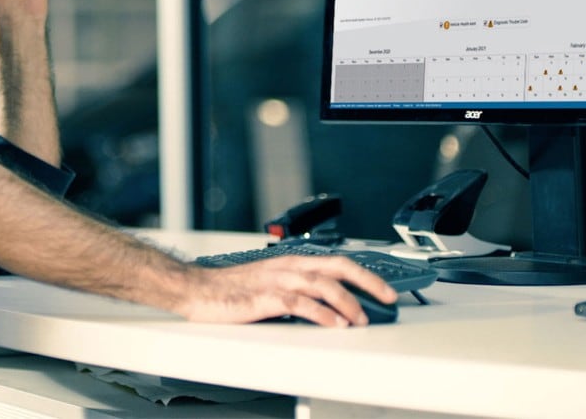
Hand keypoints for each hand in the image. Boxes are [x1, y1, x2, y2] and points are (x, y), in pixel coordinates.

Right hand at [178, 255, 397, 326]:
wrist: (197, 289)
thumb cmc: (230, 289)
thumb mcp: (270, 283)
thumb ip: (297, 291)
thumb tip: (327, 309)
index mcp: (291, 262)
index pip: (337, 262)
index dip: (365, 273)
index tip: (386, 288)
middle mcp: (288, 267)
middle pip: (337, 268)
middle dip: (368, 282)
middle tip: (388, 297)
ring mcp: (277, 281)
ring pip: (322, 285)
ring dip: (347, 302)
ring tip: (362, 319)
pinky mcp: (265, 298)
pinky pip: (300, 304)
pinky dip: (321, 314)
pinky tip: (334, 325)